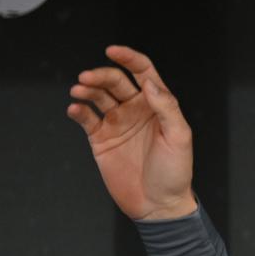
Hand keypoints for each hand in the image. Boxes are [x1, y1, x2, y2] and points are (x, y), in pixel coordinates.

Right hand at [66, 44, 198, 220]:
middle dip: (100, 75)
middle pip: (115, 81)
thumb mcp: (179, 137)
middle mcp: (135, 110)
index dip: (128, 58)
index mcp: (156, 105)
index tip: (113, 50)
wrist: (158, 204)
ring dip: (86, 89)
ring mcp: (117, 123)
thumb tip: (149, 83)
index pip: (143, 72)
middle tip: (86, 77)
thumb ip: (166, 107)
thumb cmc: (175, 173)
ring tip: (78, 90)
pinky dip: (78, 110)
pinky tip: (75, 109)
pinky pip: (86, 118)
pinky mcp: (101, 139)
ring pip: (98, 96)